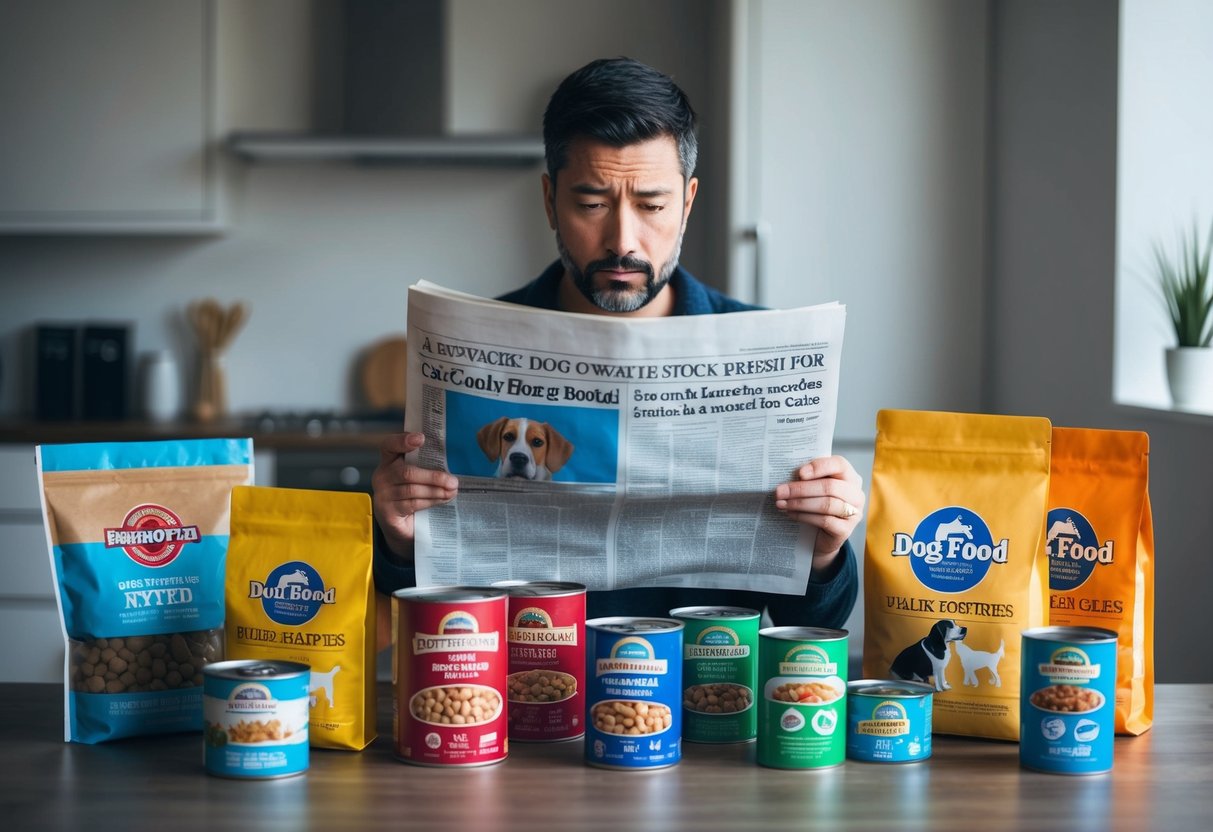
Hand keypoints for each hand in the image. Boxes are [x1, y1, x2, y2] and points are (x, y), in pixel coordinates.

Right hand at [372, 432, 458, 562]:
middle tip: (453, 481)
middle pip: (407, 472)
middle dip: (433, 476)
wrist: (402, 528)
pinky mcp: (387, 512)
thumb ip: (426, 466)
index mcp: (388, 461)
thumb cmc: (413, 496)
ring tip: (452, 491)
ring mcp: (382, 495)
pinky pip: (412, 504)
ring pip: (412, 490)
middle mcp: (381, 476)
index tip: (421, 438)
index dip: (403, 440)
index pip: (390, 445)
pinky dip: (431, 501)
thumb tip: (452, 461)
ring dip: (436, 490)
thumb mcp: (417, 477)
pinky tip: (443, 499)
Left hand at [774, 455, 864, 573]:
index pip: (839, 464)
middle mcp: (856, 494)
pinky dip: (804, 516)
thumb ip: (808, 479)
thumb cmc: (817, 506)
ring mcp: (853, 513)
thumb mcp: (815, 489)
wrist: (821, 537)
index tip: (800, 473)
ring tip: (781, 503)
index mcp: (849, 477)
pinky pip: (824, 521)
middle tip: (779, 491)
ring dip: (800, 503)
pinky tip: (790, 514)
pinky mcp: (846, 530)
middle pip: (830, 487)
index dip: (819, 467)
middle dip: (801, 489)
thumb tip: (786, 475)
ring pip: (826, 504)